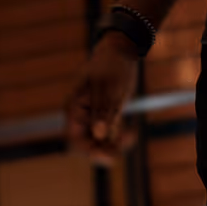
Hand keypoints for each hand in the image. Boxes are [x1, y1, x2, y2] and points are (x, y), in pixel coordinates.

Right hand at [65, 34, 141, 164]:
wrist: (122, 51)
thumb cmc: (112, 65)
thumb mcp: (108, 88)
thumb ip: (102, 112)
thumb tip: (98, 134)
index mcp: (73, 108)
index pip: (75, 139)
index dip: (91, 151)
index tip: (112, 154)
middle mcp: (79, 117)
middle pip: (88, 145)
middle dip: (107, 148)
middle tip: (127, 141)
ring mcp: (91, 119)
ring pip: (101, 144)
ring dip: (117, 144)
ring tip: (132, 134)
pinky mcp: (104, 119)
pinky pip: (110, 137)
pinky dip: (121, 139)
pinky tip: (133, 132)